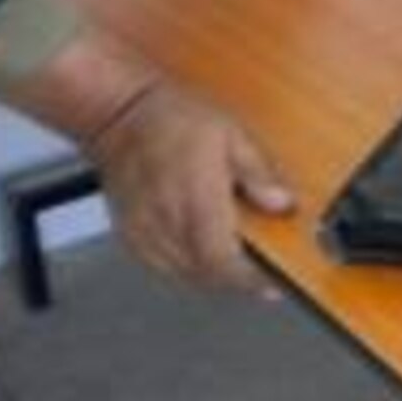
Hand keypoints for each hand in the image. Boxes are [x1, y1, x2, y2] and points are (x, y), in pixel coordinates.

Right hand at [4, 29, 292, 294]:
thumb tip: (282, 202)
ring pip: (185, 274)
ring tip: (235, 258)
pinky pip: (163, 266)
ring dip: (213, 274)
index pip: (221, 259)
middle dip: (237, 279)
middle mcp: (167, 220)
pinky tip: (202, 249)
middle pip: (206, 274)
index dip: (249, 279)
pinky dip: (187, 266)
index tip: (272, 284)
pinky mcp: (131, 236)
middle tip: (261, 273)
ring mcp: (144, 232)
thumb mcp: (232, 135)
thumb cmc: (174, 120)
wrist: (120, 116)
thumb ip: (258, 172)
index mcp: (195, 198)